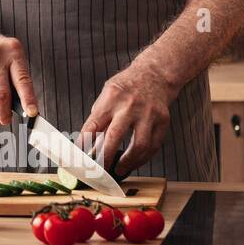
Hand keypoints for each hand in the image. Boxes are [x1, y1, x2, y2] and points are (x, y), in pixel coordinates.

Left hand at [82, 62, 176, 177]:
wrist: (155, 74)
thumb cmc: (127, 86)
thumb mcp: (107, 94)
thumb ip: (99, 116)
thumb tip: (89, 142)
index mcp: (111, 98)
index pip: (93, 125)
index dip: (85, 144)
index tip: (81, 157)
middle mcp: (130, 106)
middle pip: (114, 137)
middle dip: (105, 157)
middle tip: (99, 170)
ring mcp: (148, 114)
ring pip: (139, 145)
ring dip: (128, 162)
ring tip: (120, 169)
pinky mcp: (163, 120)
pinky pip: (154, 145)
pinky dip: (144, 158)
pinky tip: (135, 162)